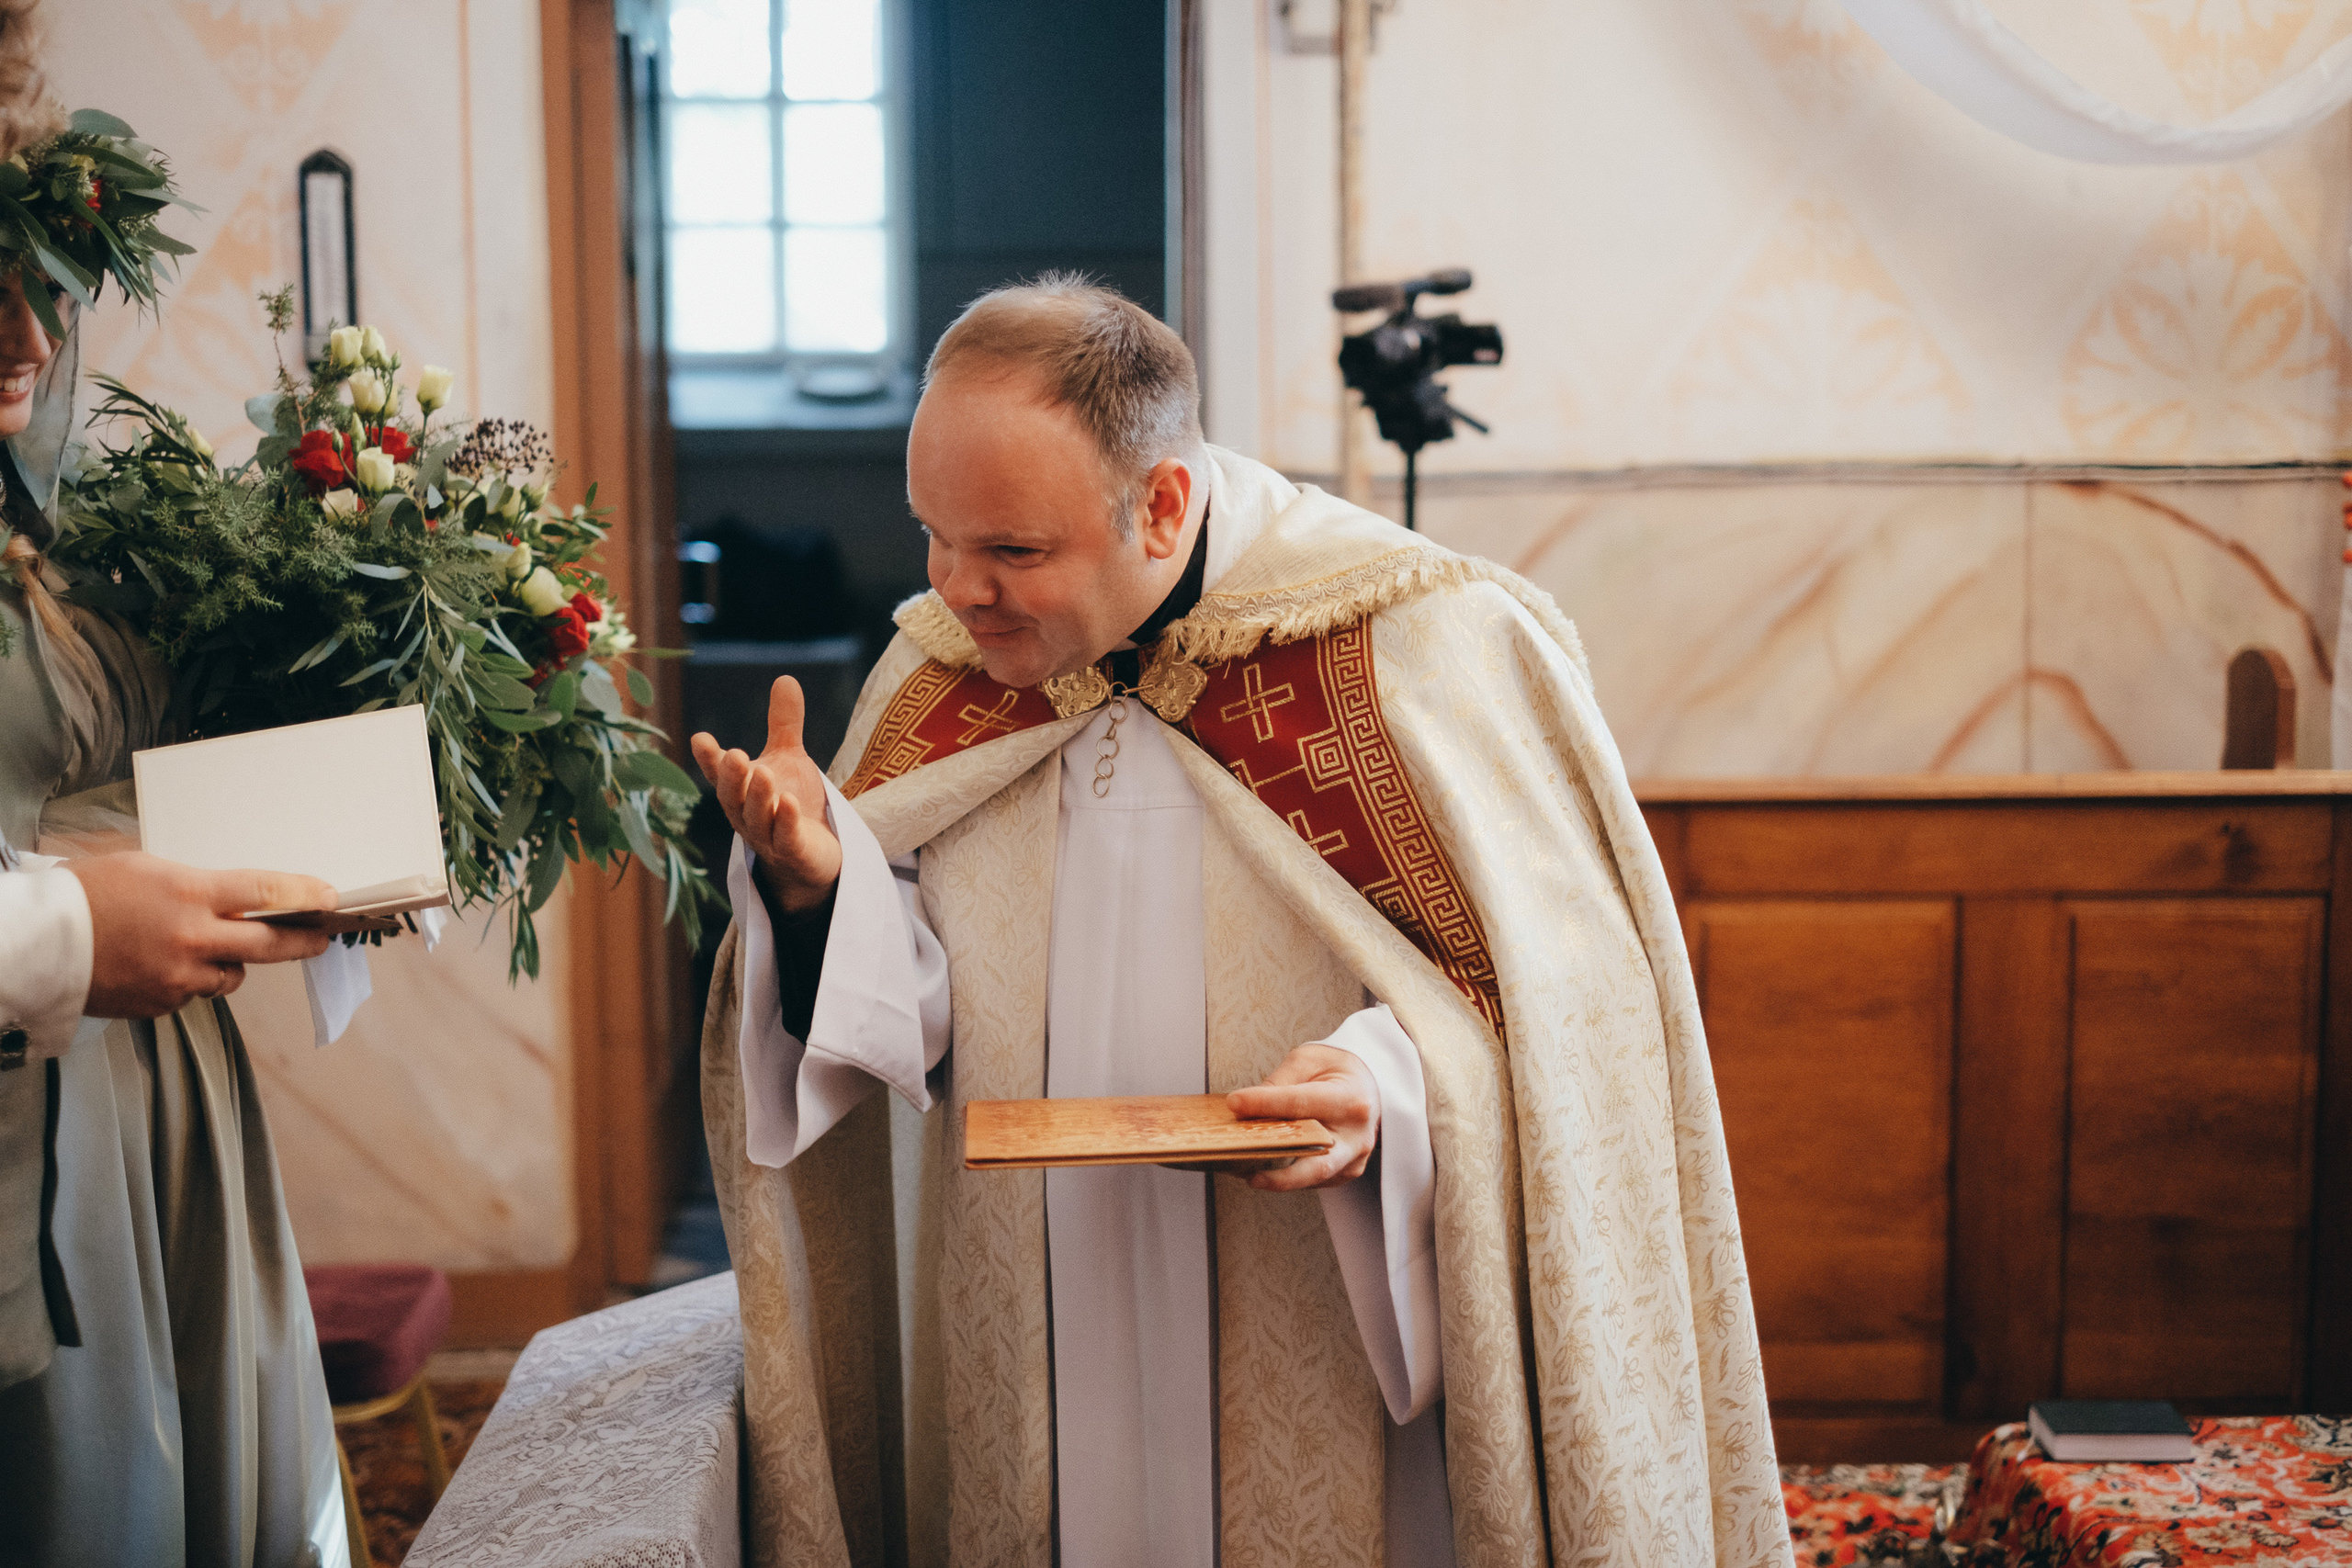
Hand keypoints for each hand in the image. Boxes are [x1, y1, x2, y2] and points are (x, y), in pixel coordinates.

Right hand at [65, 853, 338, 1017]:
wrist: (37, 943)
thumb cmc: (87, 895)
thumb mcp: (147, 869)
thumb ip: (197, 886)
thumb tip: (235, 898)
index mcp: (190, 895)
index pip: (266, 894)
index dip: (305, 896)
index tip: (330, 899)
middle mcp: (193, 938)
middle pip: (269, 945)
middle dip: (303, 941)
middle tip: (321, 938)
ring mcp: (178, 977)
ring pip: (231, 976)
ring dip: (229, 963)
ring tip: (203, 948)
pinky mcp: (162, 1004)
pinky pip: (194, 994)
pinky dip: (189, 982)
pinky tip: (162, 965)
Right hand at [690, 675, 841, 913]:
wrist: (812, 855)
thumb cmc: (791, 803)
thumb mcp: (788, 758)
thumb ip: (784, 723)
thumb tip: (785, 677)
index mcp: (740, 790)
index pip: (720, 774)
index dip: (710, 759)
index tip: (701, 739)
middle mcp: (746, 814)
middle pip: (734, 797)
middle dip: (732, 777)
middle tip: (734, 755)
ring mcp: (767, 837)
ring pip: (758, 818)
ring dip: (759, 797)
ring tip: (764, 773)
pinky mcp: (792, 853)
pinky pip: (785, 839)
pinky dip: (785, 822)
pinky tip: (788, 803)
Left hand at [1223, 1043, 1380, 1191]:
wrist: (1370, 1085)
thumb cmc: (1338, 1070)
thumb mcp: (1309, 1060)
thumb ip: (1279, 1083)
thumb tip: (1246, 1109)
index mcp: (1350, 1100)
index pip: (1301, 1105)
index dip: (1265, 1104)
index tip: (1235, 1104)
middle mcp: (1357, 1135)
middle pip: (1316, 1163)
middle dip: (1279, 1173)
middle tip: (1243, 1168)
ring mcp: (1354, 1157)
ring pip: (1312, 1176)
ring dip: (1276, 1176)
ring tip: (1242, 1167)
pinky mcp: (1347, 1171)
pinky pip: (1314, 1179)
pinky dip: (1288, 1175)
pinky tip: (1264, 1167)